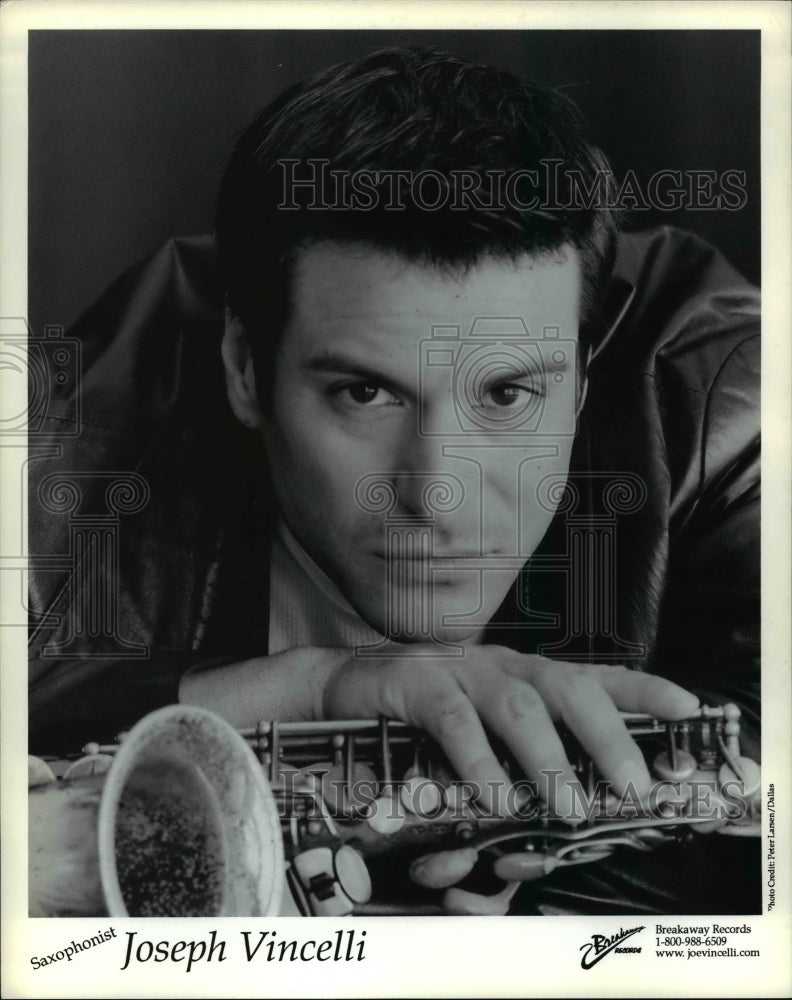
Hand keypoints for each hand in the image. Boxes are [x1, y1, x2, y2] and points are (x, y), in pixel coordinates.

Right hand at [321, 644, 699, 817]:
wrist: (343, 686)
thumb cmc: (423, 713)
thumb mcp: (482, 726)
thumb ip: (522, 750)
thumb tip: (575, 799)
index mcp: (525, 675)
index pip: (595, 676)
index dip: (644, 690)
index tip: (689, 710)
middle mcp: (501, 667)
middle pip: (568, 688)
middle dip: (608, 737)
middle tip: (633, 788)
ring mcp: (460, 672)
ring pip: (518, 706)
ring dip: (549, 759)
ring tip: (570, 806)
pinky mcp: (417, 685)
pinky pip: (455, 723)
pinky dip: (480, 762)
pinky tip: (495, 797)